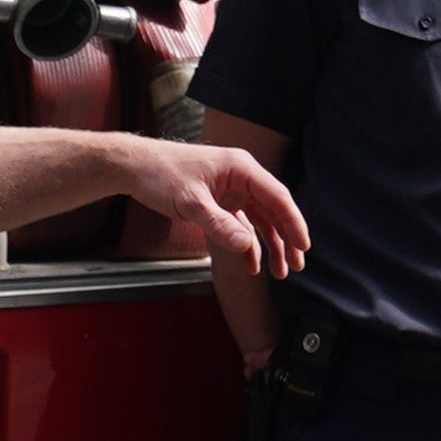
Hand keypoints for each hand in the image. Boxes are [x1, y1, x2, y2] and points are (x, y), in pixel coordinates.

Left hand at [127, 139, 312, 276]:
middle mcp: (241, 177)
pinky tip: (252, 265)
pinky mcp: (220, 201)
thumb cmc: (162, 175)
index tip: (303, 246)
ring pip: (260, 220)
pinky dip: (247, 244)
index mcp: (241, 169)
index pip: (277, 196)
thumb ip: (218, 224)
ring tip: (279, 272)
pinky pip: (241, 224)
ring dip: (270, 245)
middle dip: (286, 239)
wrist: (136, 167)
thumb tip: (246, 245)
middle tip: (296, 266)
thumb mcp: (191, 203)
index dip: (294, 222)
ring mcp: (231, 190)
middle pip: (273, 210)